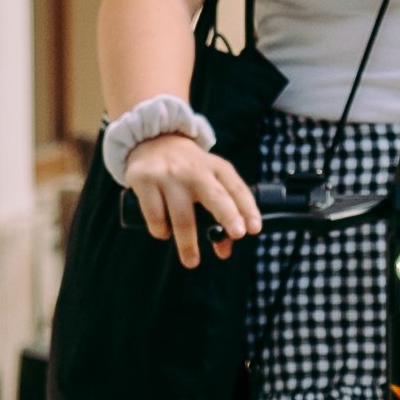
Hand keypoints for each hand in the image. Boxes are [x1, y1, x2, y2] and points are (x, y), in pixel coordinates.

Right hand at [125, 133, 258, 267]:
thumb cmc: (188, 169)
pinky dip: (161, 230)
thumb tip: (224, 250)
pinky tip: (164, 232)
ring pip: (182, 217)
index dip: (248, 209)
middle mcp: (195, 170)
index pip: (237, 189)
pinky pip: (155, 216)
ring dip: (188, 244)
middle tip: (236, 235)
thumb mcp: (209, 180)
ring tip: (192, 260)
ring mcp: (169, 175)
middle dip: (228, 216)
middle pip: (215, 196)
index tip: (253, 229)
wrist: (152, 139)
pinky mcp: (145, 181)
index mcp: (216, 168)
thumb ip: (221, 212)